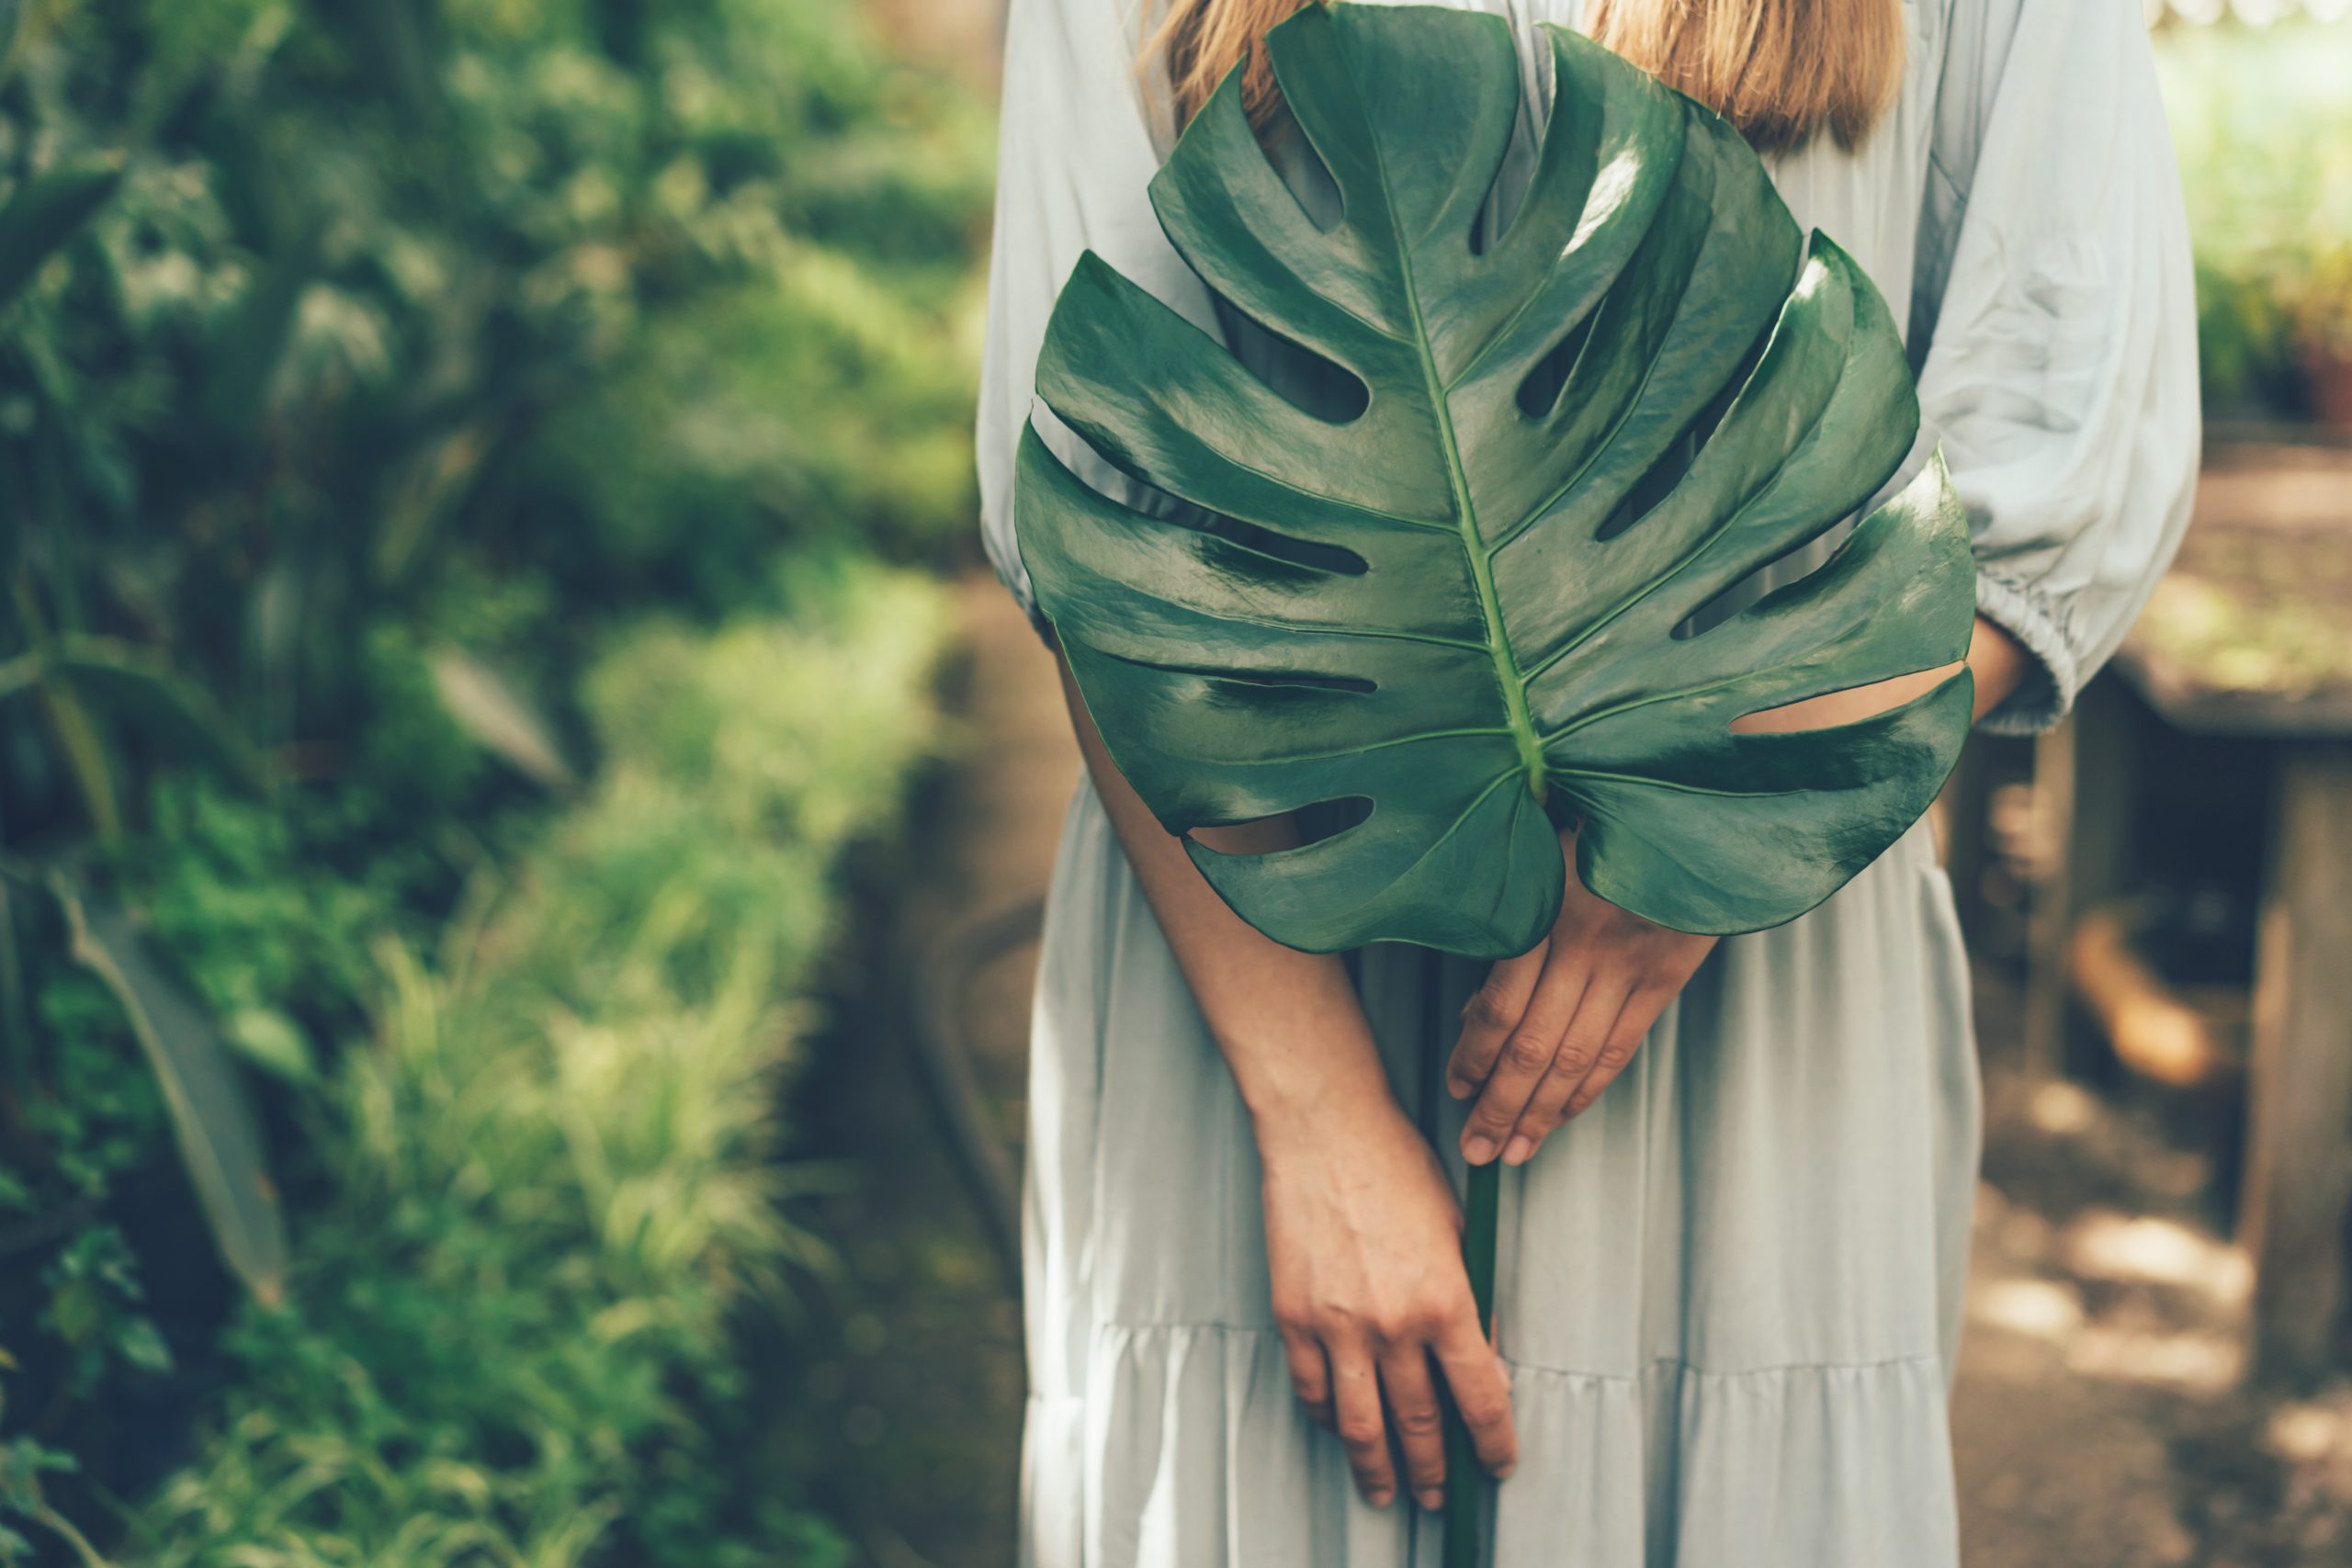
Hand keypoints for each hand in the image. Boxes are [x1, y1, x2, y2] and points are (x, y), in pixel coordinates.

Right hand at [1257, 1098, 1516, 1510]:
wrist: (1325, 1129)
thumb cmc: (1395, 1166)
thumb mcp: (1457, 1232)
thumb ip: (1471, 1302)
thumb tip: (1485, 1363)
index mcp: (1445, 1299)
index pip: (1481, 1397)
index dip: (1493, 1443)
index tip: (1497, 1465)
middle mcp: (1392, 1323)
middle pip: (1420, 1424)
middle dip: (1435, 1470)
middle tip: (1441, 1495)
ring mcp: (1337, 1325)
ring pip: (1361, 1424)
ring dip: (1377, 1469)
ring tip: (1385, 1492)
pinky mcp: (1293, 1316)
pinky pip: (1312, 1389)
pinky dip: (1327, 1419)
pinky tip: (1338, 1429)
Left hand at [1447, 828, 1715, 1164]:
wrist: (1689, 811)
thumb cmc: (1596, 828)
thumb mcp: (1538, 863)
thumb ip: (1509, 933)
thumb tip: (1473, 1016)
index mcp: (1544, 913)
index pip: (1499, 1006)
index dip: (1473, 1056)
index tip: (1456, 1087)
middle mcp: (1585, 946)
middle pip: (1534, 1047)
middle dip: (1501, 1107)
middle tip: (1475, 1148)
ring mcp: (1629, 965)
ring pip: (1577, 1058)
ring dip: (1541, 1113)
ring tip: (1514, 1150)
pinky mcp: (1666, 976)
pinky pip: (1621, 1048)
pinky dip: (1588, 1089)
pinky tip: (1562, 1115)